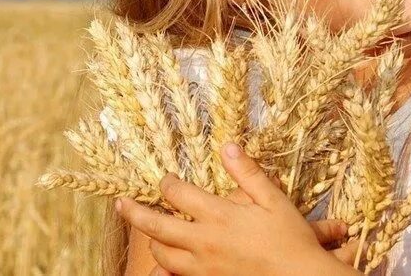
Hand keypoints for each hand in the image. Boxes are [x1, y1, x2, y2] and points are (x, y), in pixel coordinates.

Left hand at [115, 142, 351, 275]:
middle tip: (120, 203)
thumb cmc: (290, 239)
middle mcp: (205, 241)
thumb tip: (227, 146)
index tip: (165, 179)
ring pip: (162, 254)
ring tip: (148, 231)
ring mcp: (203, 266)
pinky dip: (165, 269)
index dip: (166, 183)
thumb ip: (247, 173)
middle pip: (156, 225)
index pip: (178, 193)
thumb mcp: (274, 199)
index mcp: (219, 215)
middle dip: (133, 212)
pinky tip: (160, 265)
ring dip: (152, 240)